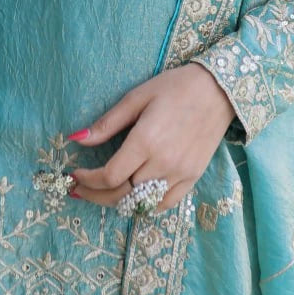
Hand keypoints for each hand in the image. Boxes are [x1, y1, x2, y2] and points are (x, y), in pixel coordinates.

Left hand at [66, 62, 236, 213]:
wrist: (218, 90)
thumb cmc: (174, 87)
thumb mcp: (136, 97)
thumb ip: (107, 123)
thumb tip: (77, 140)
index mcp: (146, 141)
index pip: (110, 176)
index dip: (88, 180)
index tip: (75, 175)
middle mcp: (163, 163)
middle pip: (122, 195)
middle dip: (96, 195)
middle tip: (79, 190)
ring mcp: (180, 174)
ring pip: (142, 204)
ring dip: (118, 202)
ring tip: (102, 194)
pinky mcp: (193, 178)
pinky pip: (165, 204)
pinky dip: (145, 206)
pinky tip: (133, 198)